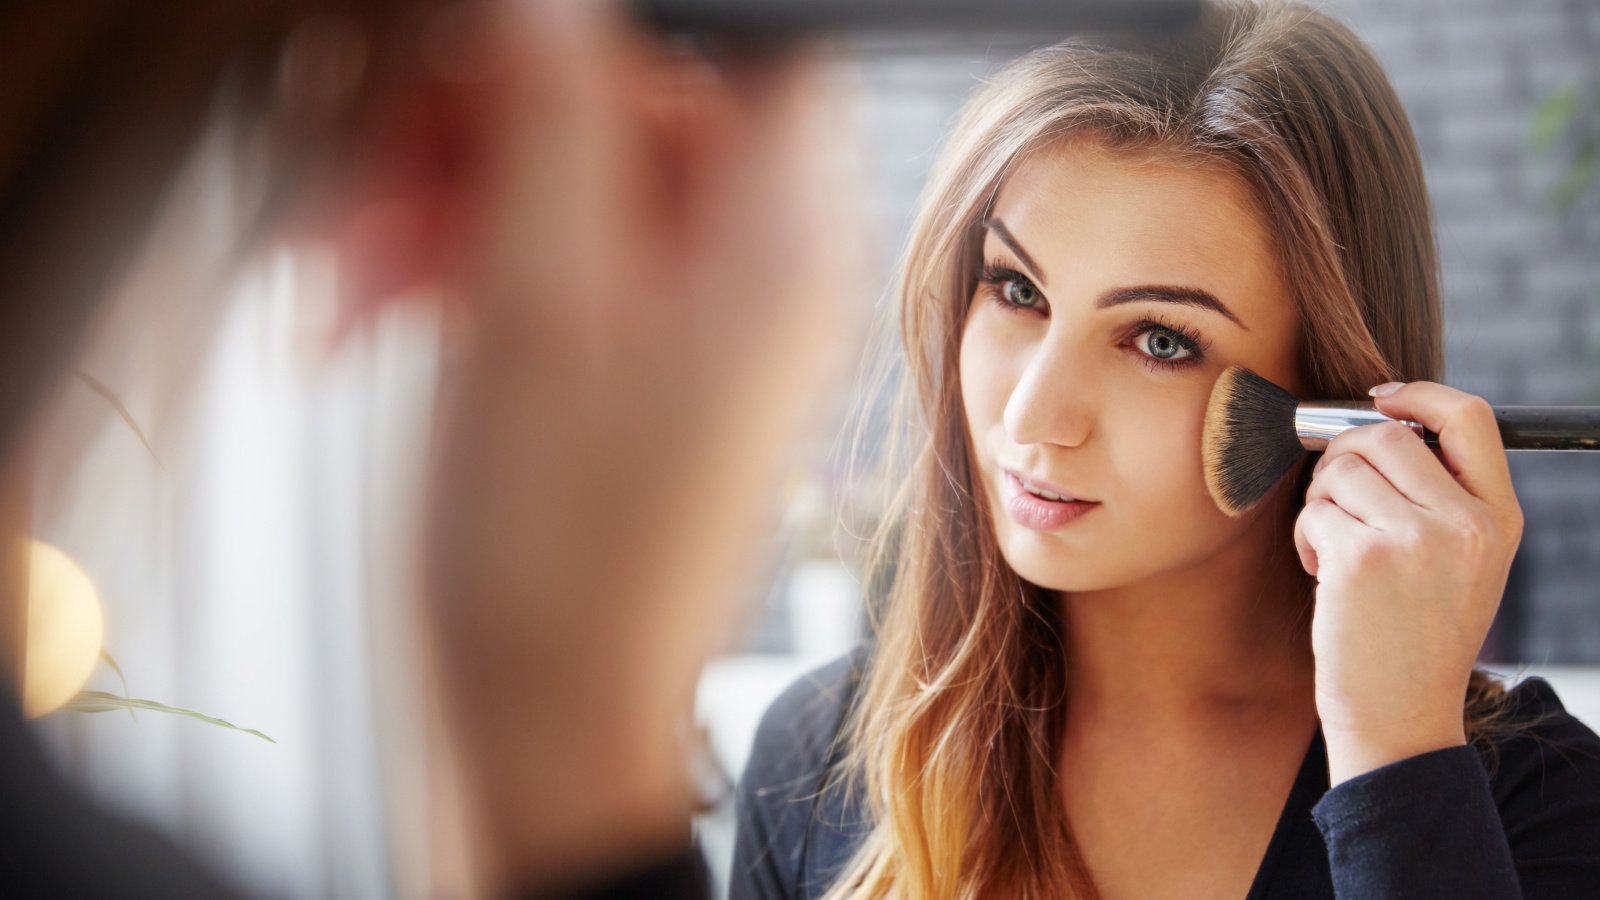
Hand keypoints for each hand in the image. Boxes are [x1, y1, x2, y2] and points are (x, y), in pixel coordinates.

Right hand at [411, 0, 862, 889]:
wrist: (541, 711)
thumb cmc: (557, 555)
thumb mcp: (533, 303)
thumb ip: (551, 122)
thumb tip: (548, 7)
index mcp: (779, 243)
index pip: (748, 52)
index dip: (625, 41)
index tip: (503, 58)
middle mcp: (758, 270)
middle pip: (627, 104)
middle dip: (478, 125)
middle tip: (374, 168)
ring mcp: (695, 315)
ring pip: (566, 176)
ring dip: (440, 198)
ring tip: (346, 272)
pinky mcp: (635, 355)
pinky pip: (551, 253)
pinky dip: (456, 261)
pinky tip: (366, 304)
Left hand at [1292, 381, 1523, 784]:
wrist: (1401, 715)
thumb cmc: (1417, 637)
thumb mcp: (1463, 563)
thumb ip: (1441, 497)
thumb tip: (1380, 422)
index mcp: (1500, 518)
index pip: (1470, 417)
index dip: (1418, 394)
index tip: (1379, 399)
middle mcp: (1466, 523)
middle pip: (1386, 435)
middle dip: (1343, 455)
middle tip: (1335, 496)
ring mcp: (1415, 539)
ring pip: (1341, 470)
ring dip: (1320, 501)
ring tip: (1334, 548)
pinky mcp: (1362, 558)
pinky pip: (1314, 510)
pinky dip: (1305, 535)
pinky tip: (1323, 575)